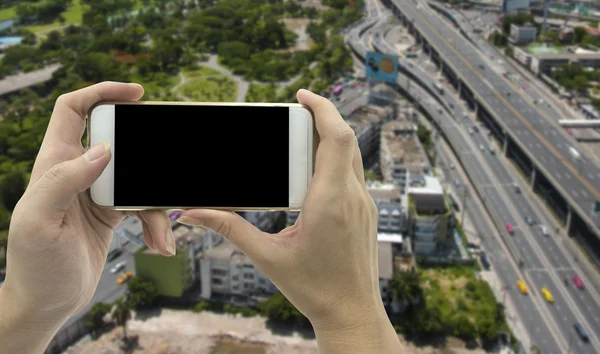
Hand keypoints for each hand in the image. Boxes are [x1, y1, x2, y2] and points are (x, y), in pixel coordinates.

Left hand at [0, 82, 173, 352]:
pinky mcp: (113, 211)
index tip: (136, 94)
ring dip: (155, 203)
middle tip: (164, 161)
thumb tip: (102, 150)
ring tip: (161, 233)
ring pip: (138, 177)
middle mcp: (77, 172)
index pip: (73, 110)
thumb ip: (63, 182)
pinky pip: (144, 204)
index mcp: (54, 164)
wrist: (49, 302)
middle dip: (144, 152)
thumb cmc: (35, 265)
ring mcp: (97, 192)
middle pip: (119, 141)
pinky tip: (159, 243)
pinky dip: (156, 223)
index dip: (101, 92)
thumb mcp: (40, 223)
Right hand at [178, 90, 400, 352]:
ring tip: (301, 137)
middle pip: (345, 140)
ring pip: (352, 156)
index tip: (302, 95)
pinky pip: (353, 174)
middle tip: (294, 113)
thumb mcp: (267, 257)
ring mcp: (364, 204)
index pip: (337, 137)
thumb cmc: (314, 288)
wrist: (352, 313)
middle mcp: (352, 197)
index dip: (323, 108)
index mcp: (329, 201)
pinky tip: (315, 170)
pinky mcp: (366, 213)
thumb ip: (230, 229)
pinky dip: (336, 160)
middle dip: (321, 119)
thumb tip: (194, 213)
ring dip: (330, 139)